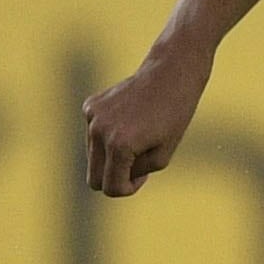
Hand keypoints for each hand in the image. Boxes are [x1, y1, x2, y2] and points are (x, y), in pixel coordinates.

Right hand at [83, 44, 211, 195]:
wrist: (170, 74)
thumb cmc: (174, 117)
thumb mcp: (162, 156)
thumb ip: (135, 174)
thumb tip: (113, 177)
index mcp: (119, 146)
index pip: (111, 188)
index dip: (128, 188)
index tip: (143, 175)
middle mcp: (99, 131)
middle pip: (94, 178)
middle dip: (114, 178)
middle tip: (138, 164)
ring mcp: (92, 117)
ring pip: (93, 157)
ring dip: (112, 156)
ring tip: (138, 138)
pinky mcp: (90, 106)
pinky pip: (93, 135)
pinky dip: (108, 135)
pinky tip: (129, 120)